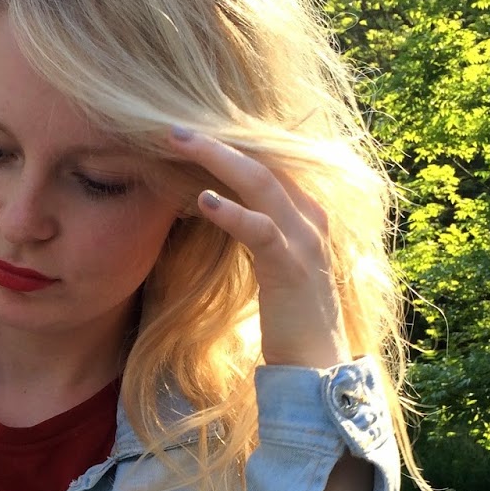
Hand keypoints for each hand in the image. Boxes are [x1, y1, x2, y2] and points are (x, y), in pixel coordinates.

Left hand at [166, 126, 351, 368]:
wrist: (317, 364)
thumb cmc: (289, 314)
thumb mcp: (270, 260)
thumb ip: (252, 228)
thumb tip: (209, 203)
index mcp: (306, 211)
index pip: (267, 163)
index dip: (229, 144)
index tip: (190, 131)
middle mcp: (310, 216)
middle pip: (262, 161)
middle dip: (217, 140)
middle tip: (172, 126)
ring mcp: (305, 240)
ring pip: (261, 183)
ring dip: (218, 159)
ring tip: (178, 143)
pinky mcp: (291, 267)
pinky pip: (261, 230)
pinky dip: (232, 212)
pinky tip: (204, 199)